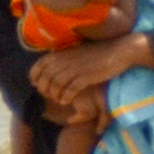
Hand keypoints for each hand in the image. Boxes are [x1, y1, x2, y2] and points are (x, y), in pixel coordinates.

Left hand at [32, 34, 152, 117]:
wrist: (118, 51)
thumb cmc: (95, 53)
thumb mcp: (73, 53)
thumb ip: (60, 59)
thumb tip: (47, 69)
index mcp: (59, 53)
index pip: (37, 67)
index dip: (35, 79)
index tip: (38, 86)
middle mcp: (64, 60)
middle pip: (45, 78)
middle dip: (44, 90)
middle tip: (49, 96)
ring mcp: (75, 68)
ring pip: (56, 85)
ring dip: (55, 95)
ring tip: (58, 100)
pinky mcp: (86, 76)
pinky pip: (70, 89)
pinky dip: (65, 97)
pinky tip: (66, 101)